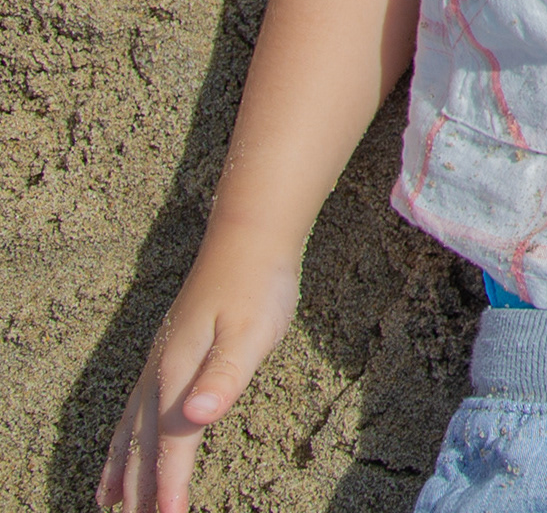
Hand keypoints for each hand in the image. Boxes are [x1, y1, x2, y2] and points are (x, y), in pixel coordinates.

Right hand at [99, 235, 301, 511]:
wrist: (249, 238)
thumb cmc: (258, 286)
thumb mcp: (253, 332)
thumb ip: (225, 376)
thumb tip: (196, 418)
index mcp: (179, 374)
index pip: (172, 444)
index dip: (169, 486)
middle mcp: (159, 374)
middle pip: (144, 445)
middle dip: (141, 491)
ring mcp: (158, 364)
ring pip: (131, 430)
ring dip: (123, 470)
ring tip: (111, 506)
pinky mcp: (166, 355)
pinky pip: (134, 410)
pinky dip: (124, 439)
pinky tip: (124, 450)